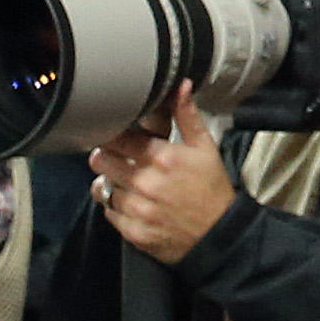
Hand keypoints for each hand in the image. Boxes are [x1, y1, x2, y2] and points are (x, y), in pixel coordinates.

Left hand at [86, 95, 238, 266]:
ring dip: (111, 184)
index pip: (116, 138)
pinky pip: (109, 213)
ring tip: (128, 183)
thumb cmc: (211, 189)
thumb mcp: (205, 148)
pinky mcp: (133, 232)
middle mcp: (146, 183)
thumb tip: (180, 85)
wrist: (219, 235)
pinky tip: (133, 204)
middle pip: (100, 161)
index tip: (114, 136)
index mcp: (162, 158)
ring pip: (102, 188)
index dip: (111, 135)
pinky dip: (116, 208)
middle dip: (106, 157)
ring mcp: (138, 209)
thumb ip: (186, 116)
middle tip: (116, 158)